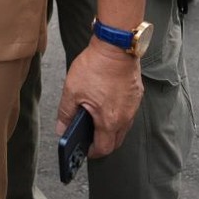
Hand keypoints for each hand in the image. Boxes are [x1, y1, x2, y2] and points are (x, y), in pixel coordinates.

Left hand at [56, 41, 144, 158]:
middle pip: (116, 141)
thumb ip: (66, 113)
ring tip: (96, 121)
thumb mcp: (72, 90)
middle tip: (90, 139)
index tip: (84, 150)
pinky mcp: (136, 95)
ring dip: (111, 130)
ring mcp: (133, 106)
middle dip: (103, 144)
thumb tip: (62, 128)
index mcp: (109, 120)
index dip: (93, 152)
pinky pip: (128, 113)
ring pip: (123, 128)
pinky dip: (118, 115)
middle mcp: (125, 117)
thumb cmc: (95, 67)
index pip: (104, 148)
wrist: (115, 46)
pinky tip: (106, 105)